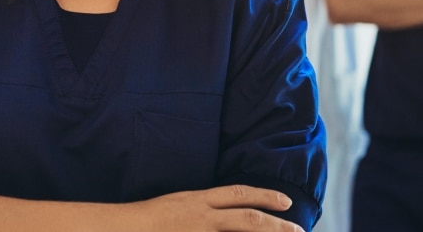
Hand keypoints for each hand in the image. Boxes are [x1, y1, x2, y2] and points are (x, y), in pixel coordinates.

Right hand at [125, 185, 303, 231]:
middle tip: (298, 230)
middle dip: (276, 225)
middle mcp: (203, 217)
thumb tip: (222, 212)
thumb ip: (201, 208)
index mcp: (198, 201)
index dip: (264, 196)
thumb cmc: (147, 218)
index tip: (286, 201)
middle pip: (248, 218)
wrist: (125, 228)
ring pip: (241, 230)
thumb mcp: (178, 204)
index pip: (238, 194)